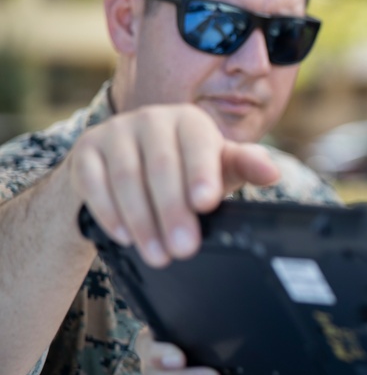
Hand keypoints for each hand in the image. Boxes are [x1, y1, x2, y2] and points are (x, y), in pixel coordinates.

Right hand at [67, 104, 279, 266]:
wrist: (125, 169)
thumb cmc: (185, 171)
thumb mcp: (218, 168)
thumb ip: (245, 166)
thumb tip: (272, 171)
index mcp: (189, 121)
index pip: (197, 145)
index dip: (202, 174)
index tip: (207, 204)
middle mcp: (151, 119)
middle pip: (161, 166)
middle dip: (173, 212)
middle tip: (184, 248)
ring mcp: (115, 132)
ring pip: (127, 178)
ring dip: (143, 221)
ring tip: (158, 255)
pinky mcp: (86, 151)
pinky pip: (93, 183)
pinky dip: (109, 212)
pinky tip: (124, 237)